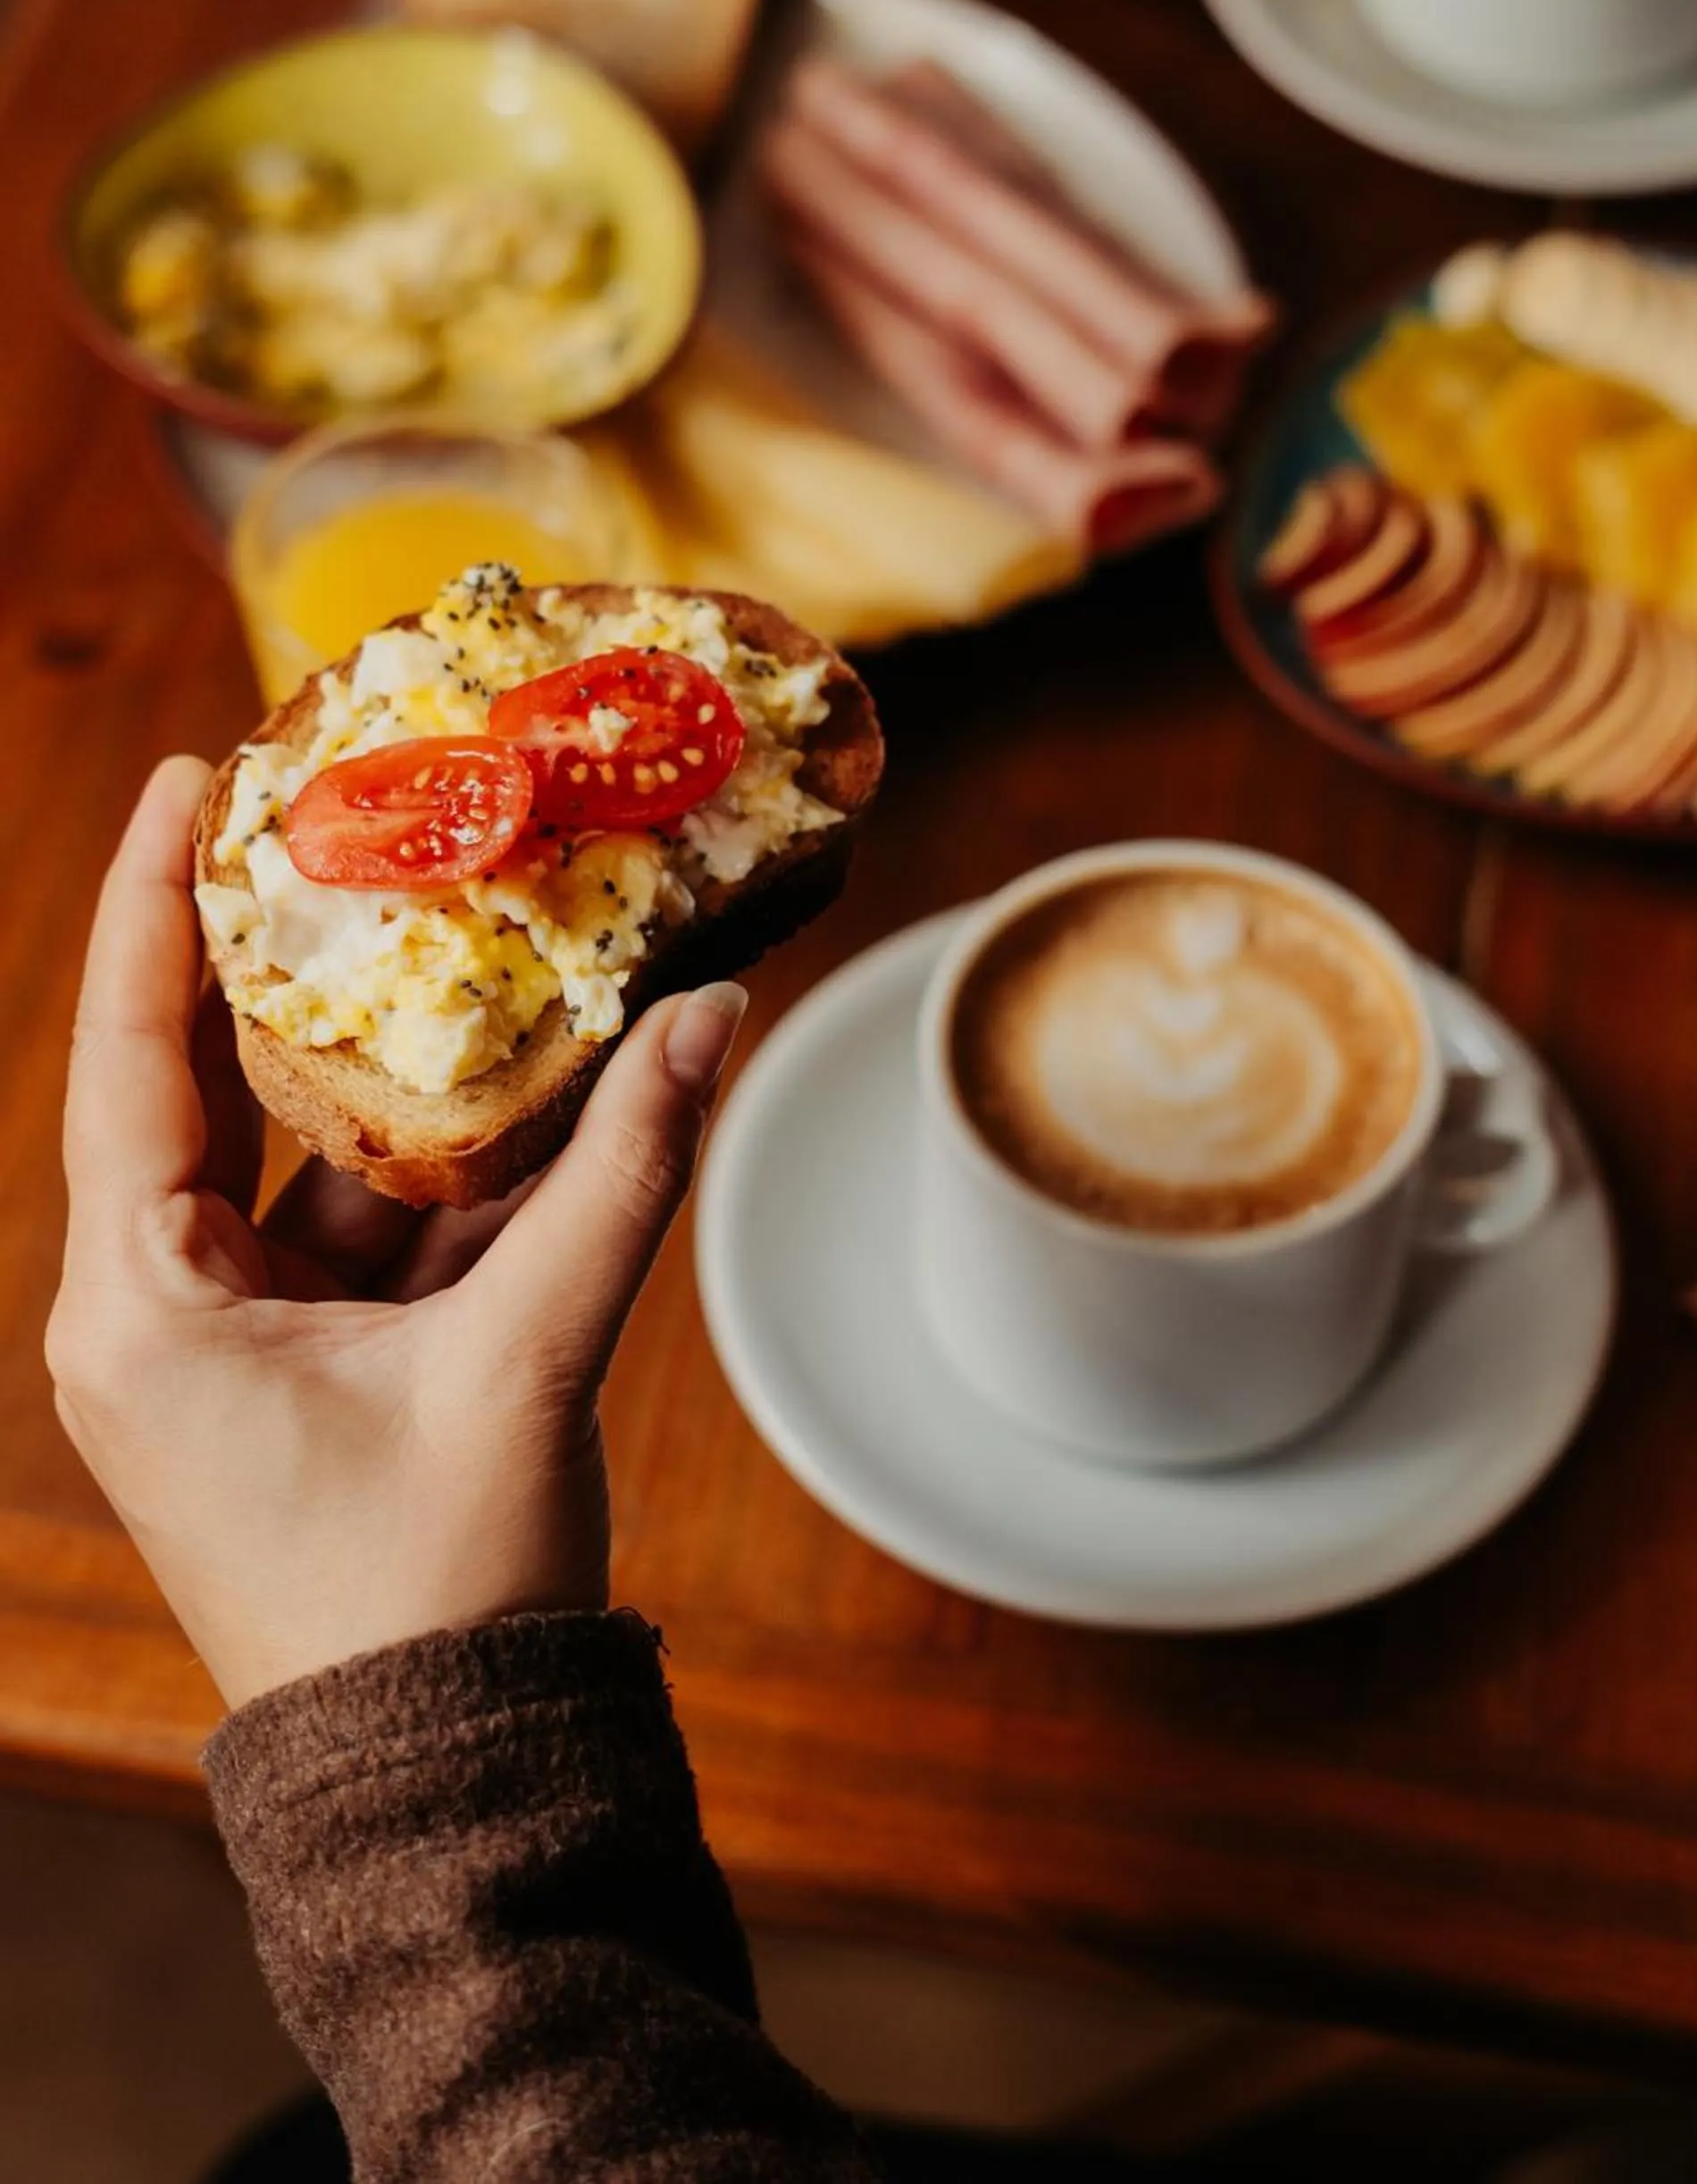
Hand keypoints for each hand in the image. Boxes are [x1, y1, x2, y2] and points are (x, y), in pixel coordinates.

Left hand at [48, 757, 746, 1710]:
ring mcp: (230, 1348)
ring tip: (461, 942)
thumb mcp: (525, 1361)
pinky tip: (530, 1094)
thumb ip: (622, 1180)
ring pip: (307, 1165)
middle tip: (326, 823)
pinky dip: (439, 1180)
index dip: (153, 906)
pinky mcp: (301, 1379)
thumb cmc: (431, 1592)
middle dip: (277, 963)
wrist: (442, 1776)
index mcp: (142, 1306)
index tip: (192, 779)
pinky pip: (361, 1241)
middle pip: (209, 1088)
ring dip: (393, 1076)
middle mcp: (157, 1314)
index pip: (128, 1059)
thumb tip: (709, 1018)